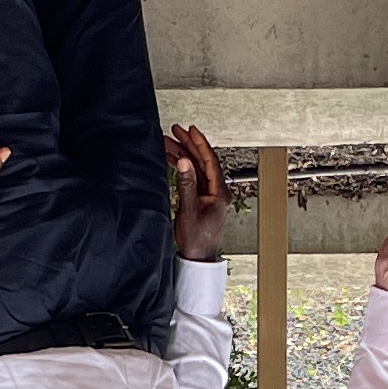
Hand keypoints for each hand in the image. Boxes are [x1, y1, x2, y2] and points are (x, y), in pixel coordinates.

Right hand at [167, 125, 229, 263]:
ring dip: (183, 155)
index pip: (210, 161)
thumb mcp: (188, 210)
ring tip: (168, 144)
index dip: (200, 144)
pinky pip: (192, 178)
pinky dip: (182, 168)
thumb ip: (186, 184)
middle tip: (176, 132)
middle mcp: (216, 191)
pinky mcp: (200, 199)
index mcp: (219, 193)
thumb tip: (184, 161)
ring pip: (196, 168)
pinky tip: (172, 161)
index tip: (191, 130)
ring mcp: (208, 195)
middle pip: (203, 161)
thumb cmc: (197, 240)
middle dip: (189, 145)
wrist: (197, 258)